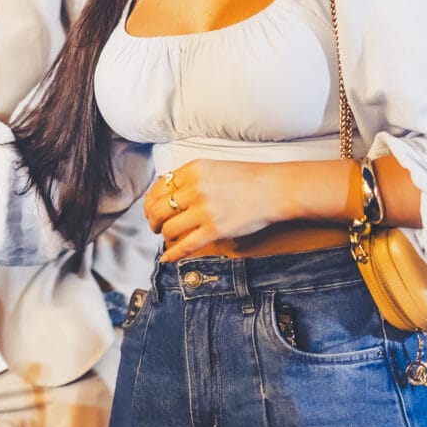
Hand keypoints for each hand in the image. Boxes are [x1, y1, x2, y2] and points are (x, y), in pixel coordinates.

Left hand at [144, 159, 290, 262]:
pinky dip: (173, 254)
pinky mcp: (216, 230)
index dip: (150, 202)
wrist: (275, 189)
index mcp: (193, 170)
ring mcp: (205, 210)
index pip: (158, 188)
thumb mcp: (213, 167)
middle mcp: (196, 188)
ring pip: (169, 228)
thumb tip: (165, 189)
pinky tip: (167, 258)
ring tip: (168, 237)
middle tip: (156, 226)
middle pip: (158, 209)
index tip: (151, 210)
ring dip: (164, 236)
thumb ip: (189, 177)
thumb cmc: (247, 178)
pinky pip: (186, 245)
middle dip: (153, 221)